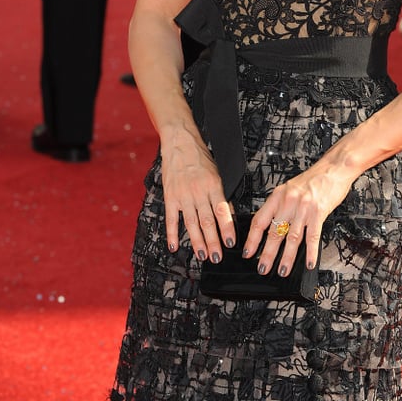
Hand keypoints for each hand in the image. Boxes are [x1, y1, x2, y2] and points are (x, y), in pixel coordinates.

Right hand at [161, 127, 235, 262]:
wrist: (180, 143)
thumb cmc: (201, 159)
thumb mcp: (217, 173)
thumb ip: (222, 195)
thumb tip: (229, 216)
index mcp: (214, 185)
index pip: (222, 211)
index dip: (227, 228)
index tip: (230, 243)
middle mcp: (199, 191)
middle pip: (207, 221)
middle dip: (213, 242)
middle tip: (217, 257)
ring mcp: (183, 195)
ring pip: (191, 223)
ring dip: (197, 242)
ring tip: (202, 255)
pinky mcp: (170, 196)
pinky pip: (172, 219)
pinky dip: (172, 234)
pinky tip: (174, 246)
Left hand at [242, 163, 354, 276]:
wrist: (334, 168)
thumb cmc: (313, 179)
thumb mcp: (290, 189)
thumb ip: (280, 205)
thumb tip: (271, 227)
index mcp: (278, 195)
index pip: (260, 220)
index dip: (252, 239)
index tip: (248, 252)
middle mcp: (289, 201)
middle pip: (274, 232)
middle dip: (267, 254)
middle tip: (262, 269)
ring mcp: (304, 207)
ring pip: (292, 238)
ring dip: (286, 257)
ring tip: (282, 271)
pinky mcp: (319, 212)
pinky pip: (312, 236)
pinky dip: (310, 252)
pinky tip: (309, 263)